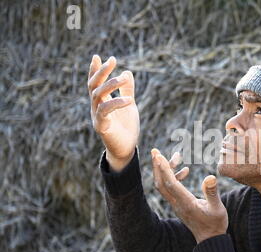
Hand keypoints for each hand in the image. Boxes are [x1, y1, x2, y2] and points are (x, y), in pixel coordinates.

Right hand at [87, 55, 139, 171]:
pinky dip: (116, 103)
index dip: (95, 70)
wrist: (126, 149)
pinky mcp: (101, 126)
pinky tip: (128, 100)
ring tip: (123, 78)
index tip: (97, 56)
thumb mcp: (129, 105)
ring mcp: (97, 116)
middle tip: (112, 60)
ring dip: (110, 85)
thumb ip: (127, 90)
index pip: (95, 83)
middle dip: (101, 72)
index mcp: (101, 101)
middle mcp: (96, 107)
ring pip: (98, 95)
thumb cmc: (126, 128)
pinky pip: (105, 111)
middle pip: (93, 85)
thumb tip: (127, 72)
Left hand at [151, 148, 227, 243]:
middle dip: (157, 167)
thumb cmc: (215, 224)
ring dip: (166, 170)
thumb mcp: (217, 209)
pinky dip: (174, 177)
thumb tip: (210, 176)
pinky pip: (171, 189)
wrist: (210, 240)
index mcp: (185, 203)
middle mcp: (177, 203)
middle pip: (161, 183)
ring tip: (177, 155)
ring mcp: (176, 205)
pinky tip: (185, 170)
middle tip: (155, 151)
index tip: (158, 155)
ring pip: (165, 185)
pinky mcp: (179, 205)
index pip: (171, 183)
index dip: (164, 168)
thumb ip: (212, 193)